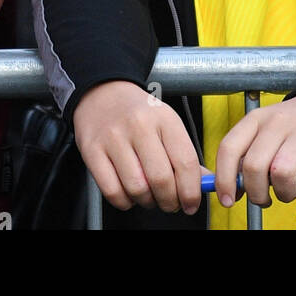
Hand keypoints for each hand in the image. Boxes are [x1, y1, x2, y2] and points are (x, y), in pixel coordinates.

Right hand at [72, 80, 203, 213]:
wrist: (102, 92)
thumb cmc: (139, 113)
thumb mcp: (167, 123)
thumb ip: (184, 154)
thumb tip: (204, 186)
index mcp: (164, 118)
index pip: (185, 162)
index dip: (191, 192)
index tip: (190, 204)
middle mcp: (139, 125)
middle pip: (161, 179)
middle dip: (169, 202)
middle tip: (169, 203)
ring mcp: (113, 137)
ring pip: (137, 188)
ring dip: (146, 202)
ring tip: (147, 195)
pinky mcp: (92, 150)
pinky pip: (112, 191)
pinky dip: (124, 201)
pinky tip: (128, 192)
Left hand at [213, 94, 295, 207]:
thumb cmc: (295, 126)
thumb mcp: (266, 131)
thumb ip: (248, 156)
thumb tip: (233, 190)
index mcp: (256, 119)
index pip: (229, 148)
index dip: (224, 179)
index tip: (226, 200)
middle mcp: (276, 122)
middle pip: (253, 166)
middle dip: (256, 193)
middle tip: (264, 199)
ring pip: (281, 174)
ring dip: (284, 194)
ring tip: (289, 191)